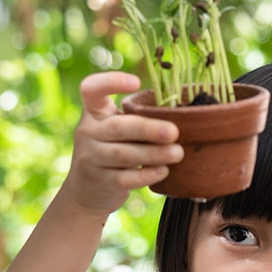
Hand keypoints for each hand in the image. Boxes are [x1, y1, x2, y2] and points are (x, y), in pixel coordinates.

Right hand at [61, 72, 182, 215]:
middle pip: (117, 127)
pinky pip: (126, 178)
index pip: (91, 89)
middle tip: (174, 132)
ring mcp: (91, 157)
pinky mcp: (101, 181)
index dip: (111, 81)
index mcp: (94, 112)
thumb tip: (184, 114)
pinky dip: (147, 175)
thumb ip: (137, 119)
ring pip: (123, 154)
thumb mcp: (117, 129)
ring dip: (154, 153)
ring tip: (178, 153)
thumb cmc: (114, 149)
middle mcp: (87, 132)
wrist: (87, 190)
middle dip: (148, 129)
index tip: (137, 83)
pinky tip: (164, 171)